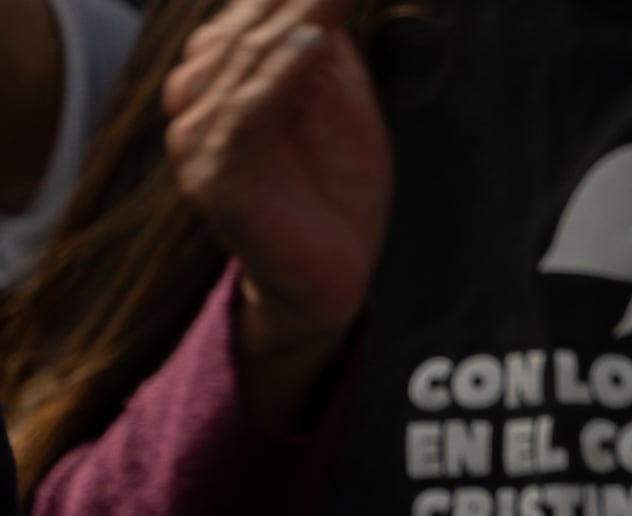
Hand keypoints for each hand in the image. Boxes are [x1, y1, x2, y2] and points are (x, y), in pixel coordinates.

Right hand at [165, 0, 385, 419]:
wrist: (333, 277)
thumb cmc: (336, 190)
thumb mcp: (340, 111)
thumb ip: (328, 58)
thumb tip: (324, 3)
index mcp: (221, 78)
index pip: (248, 17)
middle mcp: (196, 100)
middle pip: (240, 33)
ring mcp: (198, 138)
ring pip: (238, 66)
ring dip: (286, 23)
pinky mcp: (216, 177)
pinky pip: (245, 117)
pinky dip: (278, 78)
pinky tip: (310, 46)